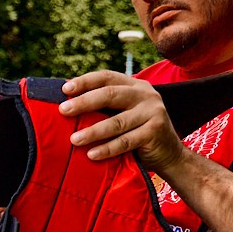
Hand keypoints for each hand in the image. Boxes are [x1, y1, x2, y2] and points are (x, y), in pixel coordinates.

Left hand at [59, 70, 187, 170]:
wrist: (169, 154)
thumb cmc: (136, 133)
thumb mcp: (124, 113)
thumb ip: (104, 106)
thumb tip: (66, 103)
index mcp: (135, 86)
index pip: (107, 77)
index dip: (85, 81)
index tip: (65, 88)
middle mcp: (146, 94)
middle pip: (110, 94)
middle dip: (84, 102)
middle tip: (63, 110)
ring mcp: (153, 112)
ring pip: (116, 122)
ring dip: (93, 131)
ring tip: (74, 139)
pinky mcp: (155, 131)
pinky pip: (126, 141)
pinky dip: (107, 149)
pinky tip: (91, 154)